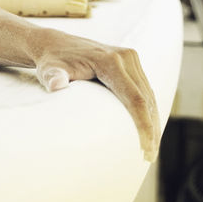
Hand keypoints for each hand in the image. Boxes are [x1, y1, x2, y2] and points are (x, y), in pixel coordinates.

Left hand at [33, 31, 159, 161]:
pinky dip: (149, 111)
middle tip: (148, 158)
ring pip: (150, 95)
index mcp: (110, 61)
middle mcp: (126, 57)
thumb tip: (56, 85)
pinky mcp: (131, 64)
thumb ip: (52, 76)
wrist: (55, 44)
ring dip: (153, 122)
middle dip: (151, 129)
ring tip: (150, 150)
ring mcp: (131, 59)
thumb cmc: (52, 61)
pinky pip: (145, 90)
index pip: (135, 98)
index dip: (143, 126)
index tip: (145, 149)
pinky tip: (149, 130)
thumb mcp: (49, 69)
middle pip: (147, 99)